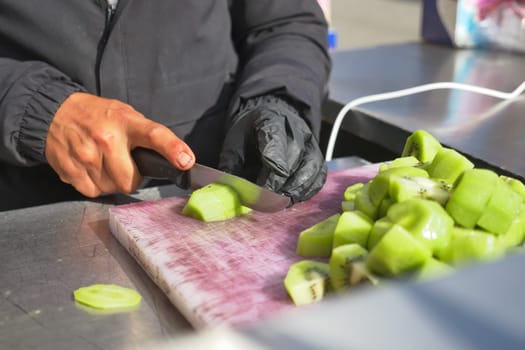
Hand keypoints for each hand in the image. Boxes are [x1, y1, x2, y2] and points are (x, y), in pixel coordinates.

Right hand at [45, 92, 194, 196]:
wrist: (55, 112)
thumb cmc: (98, 116)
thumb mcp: (126, 115)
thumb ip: (146, 136)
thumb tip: (176, 159)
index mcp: (127, 122)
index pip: (155, 135)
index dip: (173, 149)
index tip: (186, 161)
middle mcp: (107, 138)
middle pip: (130, 181)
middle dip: (130, 178)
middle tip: (123, 163)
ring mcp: (86, 154)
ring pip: (111, 188)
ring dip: (110, 181)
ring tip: (102, 161)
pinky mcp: (70, 168)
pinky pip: (92, 191)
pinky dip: (94, 184)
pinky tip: (89, 167)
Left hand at [218, 95, 326, 203]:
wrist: (270, 118)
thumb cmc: (250, 132)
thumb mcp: (233, 141)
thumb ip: (230, 165)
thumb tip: (227, 192)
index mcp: (270, 120)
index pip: (274, 147)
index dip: (269, 174)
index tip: (260, 193)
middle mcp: (296, 129)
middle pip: (295, 158)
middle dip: (281, 185)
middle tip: (268, 202)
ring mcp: (311, 142)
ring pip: (311, 168)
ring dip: (296, 190)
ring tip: (280, 203)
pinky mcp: (318, 156)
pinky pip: (319, 177)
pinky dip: (307, 191)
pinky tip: (292, 198)